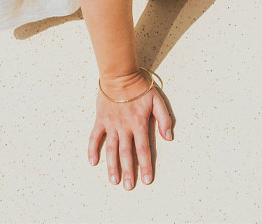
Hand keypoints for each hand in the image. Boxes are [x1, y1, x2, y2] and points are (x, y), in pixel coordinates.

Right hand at [89, 74, 172, 188]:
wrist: (121, 74)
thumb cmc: (140, 86)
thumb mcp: (157, 100)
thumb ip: (164, 119)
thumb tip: (169, 137)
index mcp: (139, 123)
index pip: (143, 149)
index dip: (145, 165)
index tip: (147, 180)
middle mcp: (124, 127)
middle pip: (127, 153)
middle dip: (128, 171)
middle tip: (128, 187)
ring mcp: (111, 124)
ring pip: (111, 149)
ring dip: (112, 166)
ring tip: (114, 181)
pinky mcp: (101, 120)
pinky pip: (94, 137)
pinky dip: (92, 149)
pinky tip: (92, 162)